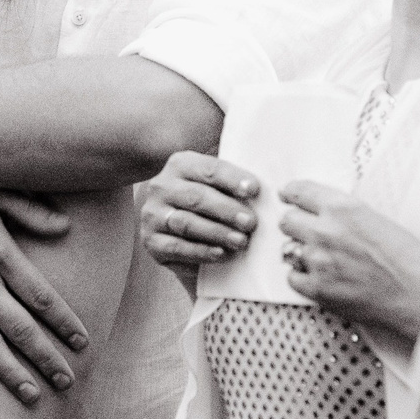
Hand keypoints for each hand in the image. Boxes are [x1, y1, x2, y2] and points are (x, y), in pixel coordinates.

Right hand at [0, 180, 87, 402]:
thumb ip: (30, 211)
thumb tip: (66, 227)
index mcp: (1, 253)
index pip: (43, 298)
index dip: (65, 323)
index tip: (83, 343)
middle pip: (22, 329)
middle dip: (48, 358)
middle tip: (68, 381)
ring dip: (12, 373)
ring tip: (33, 396)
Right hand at [140, 152, 256, 282]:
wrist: (179, 232)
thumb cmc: (209, 205)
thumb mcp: (218, 184)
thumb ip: (234, 178)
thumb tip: (268, 179)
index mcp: (180, 164)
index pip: (209, 169)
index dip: (233, 179)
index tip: (254, 190)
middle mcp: (161, 186)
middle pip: (197, 197)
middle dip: (227, 210)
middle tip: (251, 223)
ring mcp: (152, 214)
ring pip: (187, 223)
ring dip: (217, 233)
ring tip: (241, 241)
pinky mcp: (150, 241)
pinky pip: (176, 247)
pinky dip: (200, 251)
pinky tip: (220, 254)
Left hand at [276, 181, 419, 342]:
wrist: (419, 294)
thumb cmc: (408, 259)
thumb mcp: (377, 219)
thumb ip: (345, 213)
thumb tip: (322, 212)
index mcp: (343, 208)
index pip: (300, 192)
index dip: (291, 194)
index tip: (287, 196)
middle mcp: (325, 230)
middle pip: (287, 221)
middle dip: (295, 225)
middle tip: (307, 233)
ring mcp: (318, 260)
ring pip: (288, 250)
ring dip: (302, 253)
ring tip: (324, 260)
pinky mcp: (317, 288)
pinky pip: (293, 277)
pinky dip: (304, 278)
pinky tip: (323, 278)